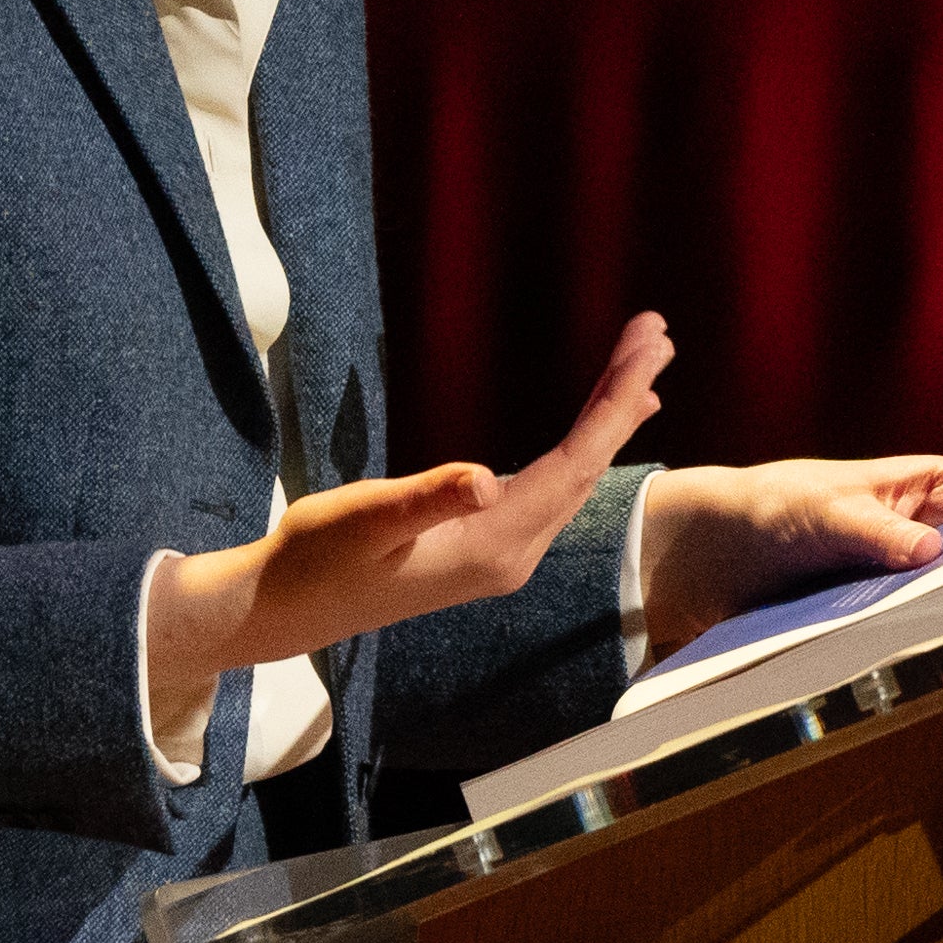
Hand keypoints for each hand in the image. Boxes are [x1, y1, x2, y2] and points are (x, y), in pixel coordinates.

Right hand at [147, 313, 673, 705]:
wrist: (286, 610)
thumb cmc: (318, 559)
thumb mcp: (366, 519)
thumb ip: (428, 498)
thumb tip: (486, 479)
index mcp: (496, 544)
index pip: (576, 464)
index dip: (614, 402)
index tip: (647, 346)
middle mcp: (514, 554)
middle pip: (588, 467)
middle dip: (624, 398)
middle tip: (656, 332)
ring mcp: (503, 555)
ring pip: (575, 479)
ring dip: (607, 420)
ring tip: (642, 367)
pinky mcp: (485, 548)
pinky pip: (554, 488)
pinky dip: (581, 448)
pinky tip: (591, 433)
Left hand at [636, 455, 942, 654]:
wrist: (703, 556)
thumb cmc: (764, 507)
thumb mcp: (824, 510)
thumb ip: (875, 529)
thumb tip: (929, 548)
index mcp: (915, 485)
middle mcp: (912, 529)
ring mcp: (894, 573)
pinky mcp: (869, 612)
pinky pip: (911, 625)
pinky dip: (925, 638)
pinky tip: (941, 657)